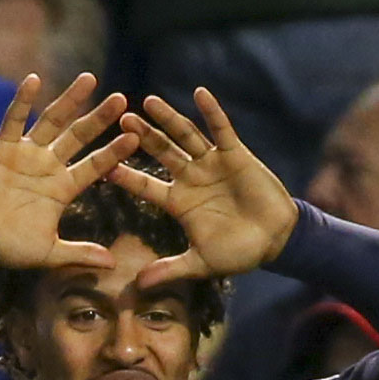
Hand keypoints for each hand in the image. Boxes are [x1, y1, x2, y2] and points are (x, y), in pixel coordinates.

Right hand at [0, 73, 136, 270]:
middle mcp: (49, 167)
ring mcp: (26, 155)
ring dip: (70, 101)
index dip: (114, 152)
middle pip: (79, 137)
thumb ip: (80, 254)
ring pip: (52, 121)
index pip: (95, 166)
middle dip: (100, 119)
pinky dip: (22, 100)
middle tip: (122, 100)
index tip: (135, 138)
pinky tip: (33, 80)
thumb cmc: (10, 248)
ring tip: (90, 79)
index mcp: (64, 189)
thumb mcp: (50, 254)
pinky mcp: (2, 148)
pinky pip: (13, 120)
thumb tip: (114, 264)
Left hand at [111, 89, 298, 287]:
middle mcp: (190, 178)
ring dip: (168, 119)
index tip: (103, 165)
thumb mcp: (201, 263)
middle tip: (120, 119)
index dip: (126, 175)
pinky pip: (221, 130)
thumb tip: (139, 285)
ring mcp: (211, 163)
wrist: (275, 240)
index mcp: (177, 201)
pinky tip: (200, 93)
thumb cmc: (238, 253)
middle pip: (161, 152)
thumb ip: (171, 269)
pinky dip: (212, 112)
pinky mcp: (234, 154)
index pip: (145, 185)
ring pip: (185, 136)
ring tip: (148, 101)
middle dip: (142, 136)